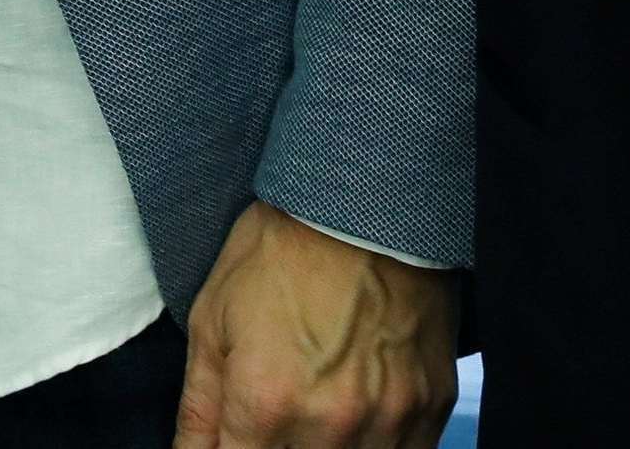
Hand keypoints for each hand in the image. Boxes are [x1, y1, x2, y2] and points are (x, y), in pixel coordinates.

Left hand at [173, 201, 457, 448]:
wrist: (363, 205)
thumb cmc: (280, 253)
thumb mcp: (211, 320)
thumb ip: (199, 409)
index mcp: (265, 404)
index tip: (236, 437)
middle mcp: (330, 426)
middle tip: (274, 416)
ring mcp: (388, 422)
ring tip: (314, 411)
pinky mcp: (430, 408)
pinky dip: (376, 448)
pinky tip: (357, 418)